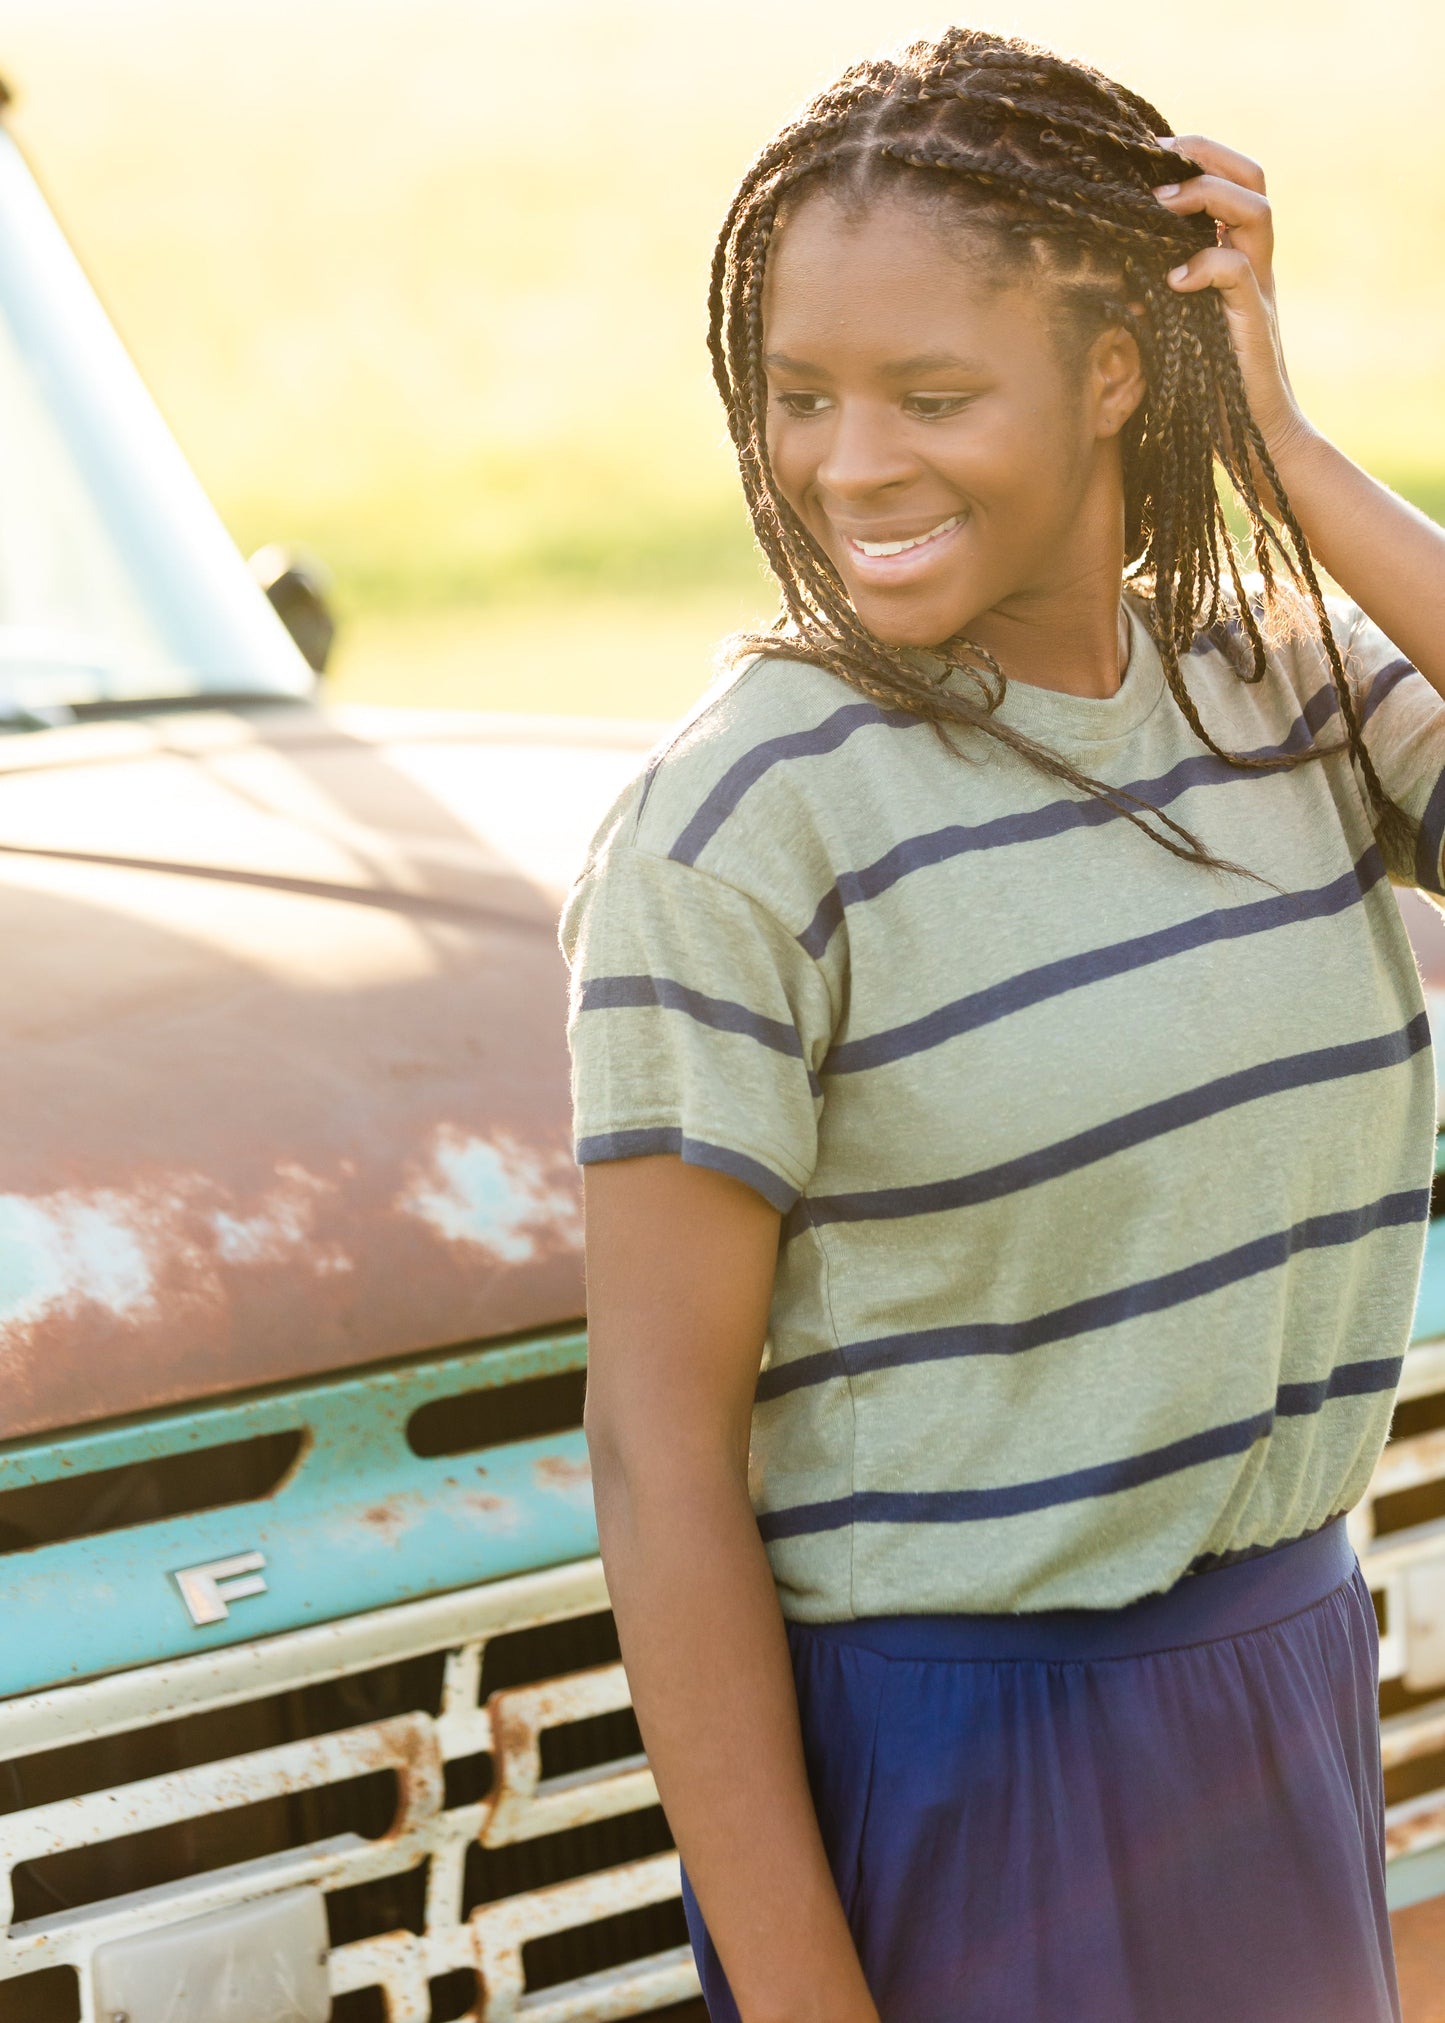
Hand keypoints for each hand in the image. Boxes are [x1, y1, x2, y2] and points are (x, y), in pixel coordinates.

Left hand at [1152, 134, 1310, 463]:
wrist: (1256, 436)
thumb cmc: (1207, 387)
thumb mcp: (1171, 327)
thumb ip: (1150, 292)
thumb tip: (1099, 266)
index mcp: (1236, 255)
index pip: (1231, 181)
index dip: (1197, 156)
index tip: (1148, 152)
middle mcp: (1254, 262)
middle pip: (1252, 177)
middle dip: (1206, 154)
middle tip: (1158, 156)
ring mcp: (1258, 288)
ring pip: (1256, 211)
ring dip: (1207, 197)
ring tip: (1160, 204)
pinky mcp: (1254, 319)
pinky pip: (1239, 272)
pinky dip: (1206, 265)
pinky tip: (1173, 280)